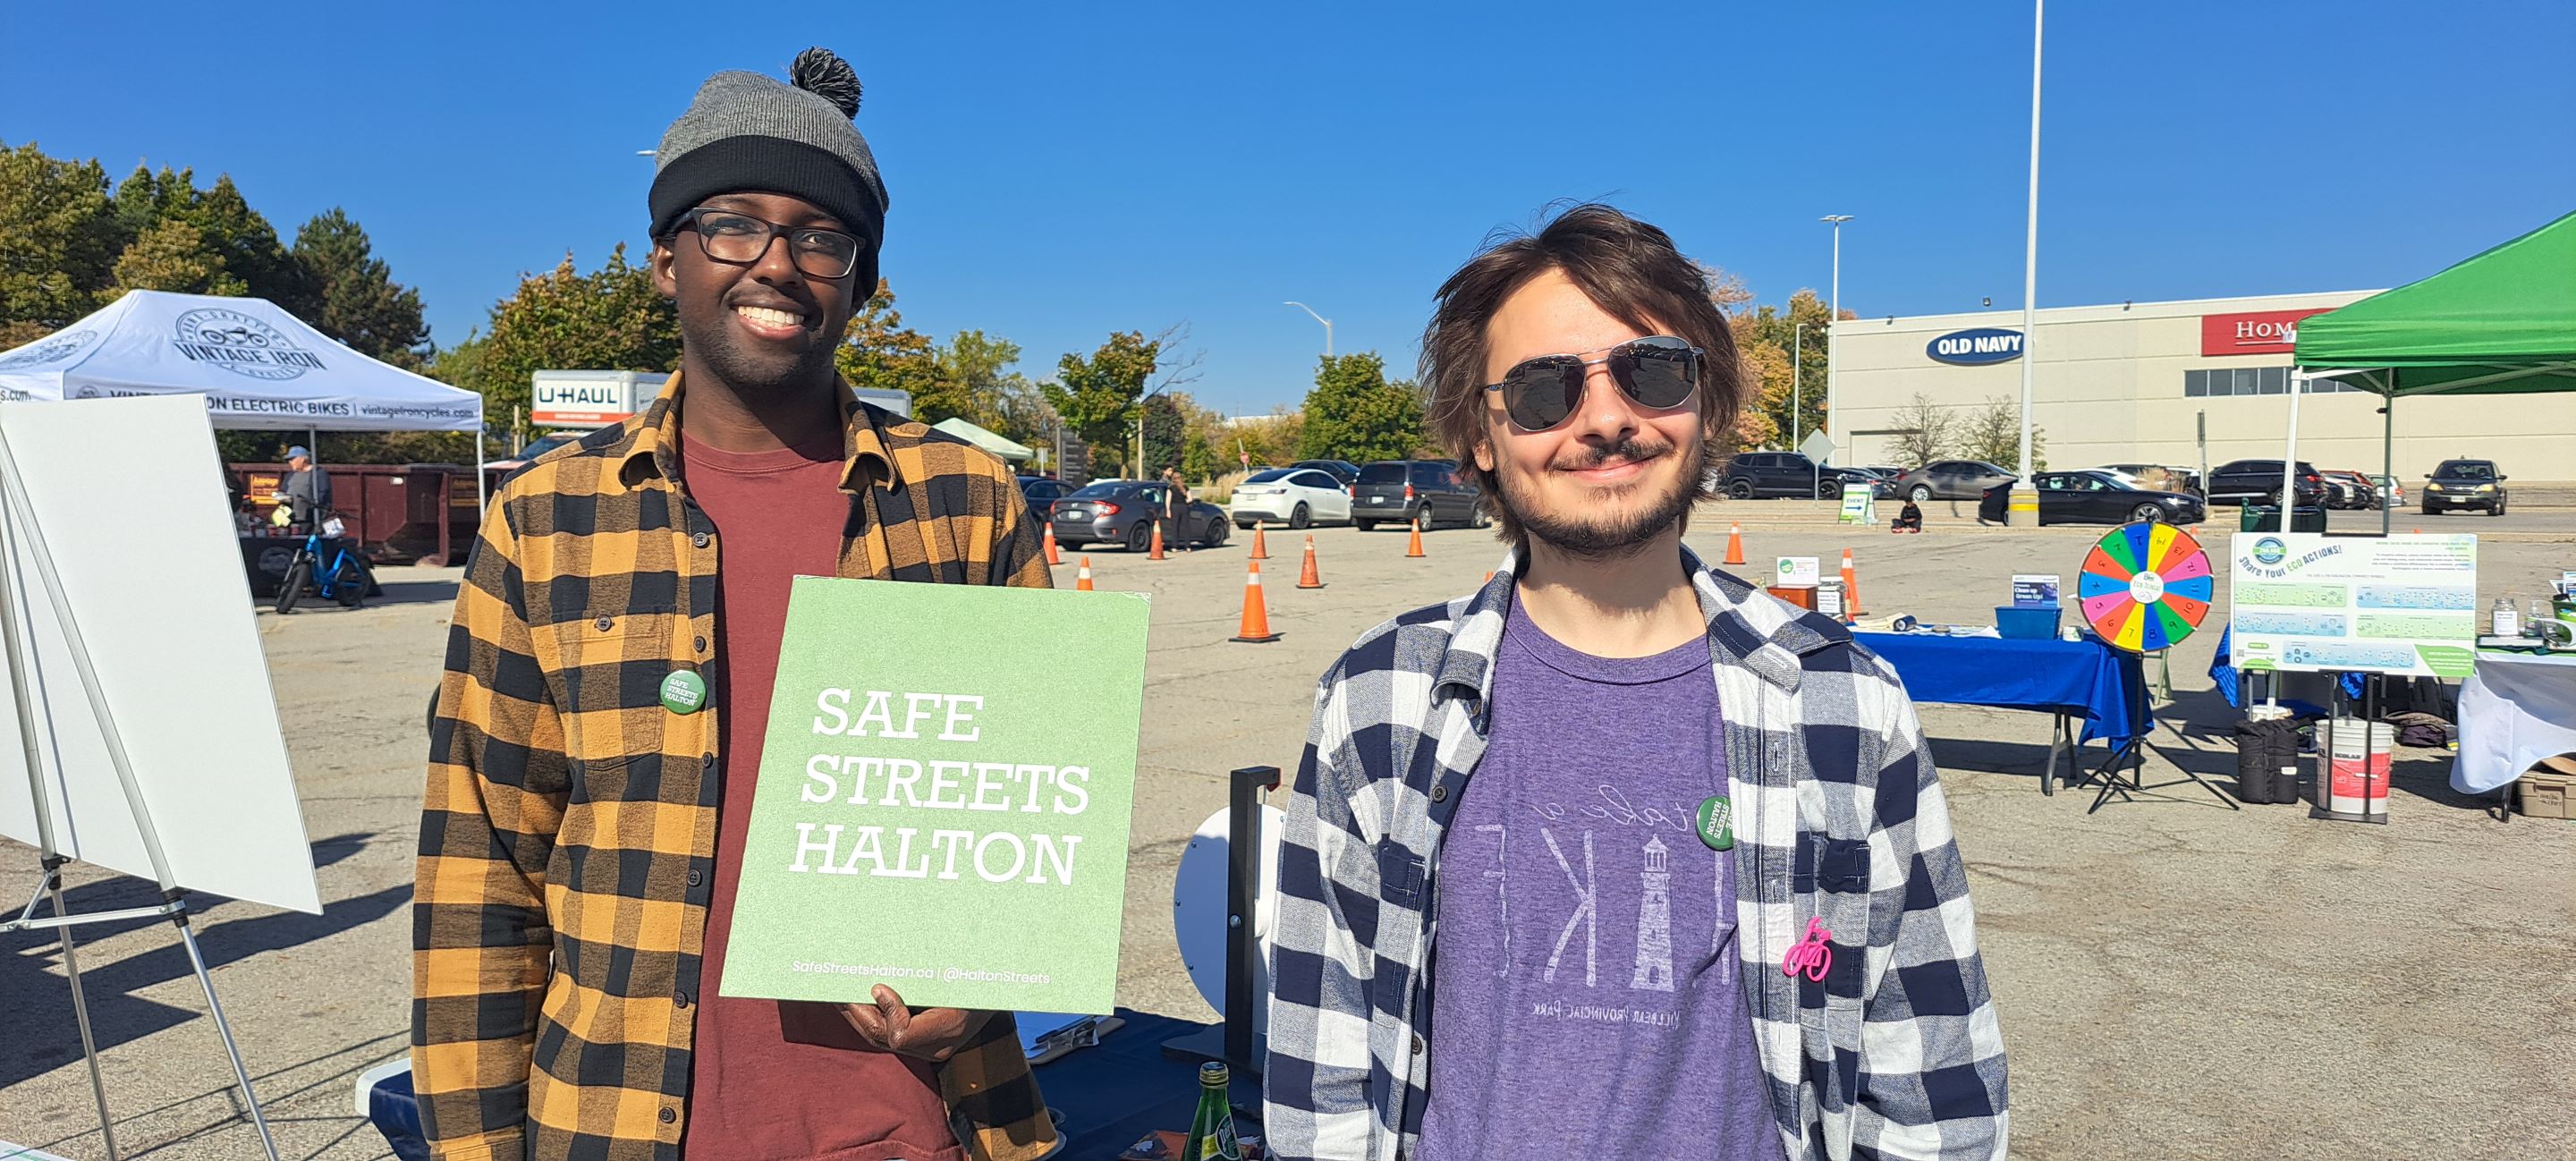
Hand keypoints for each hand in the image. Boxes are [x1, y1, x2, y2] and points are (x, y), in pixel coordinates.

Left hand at [839, 985, 988, 1062]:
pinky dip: (871, 1018)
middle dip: (857, 1014)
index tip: (878, 986)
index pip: (901, 1036)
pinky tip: (858, 1001)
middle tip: (838, 992)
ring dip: (858, 1017)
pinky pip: (888, 1035)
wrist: (1002, 988)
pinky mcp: (923, 1044)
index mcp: (949, 1028)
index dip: (886, 1013)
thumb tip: (886, 973)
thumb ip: (927, 973)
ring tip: (839, 996)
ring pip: (881, 1040)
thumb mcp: (960, 969)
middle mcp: (937, 1046)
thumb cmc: (979, 975)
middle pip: (884, 1038)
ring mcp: (929, 1049)